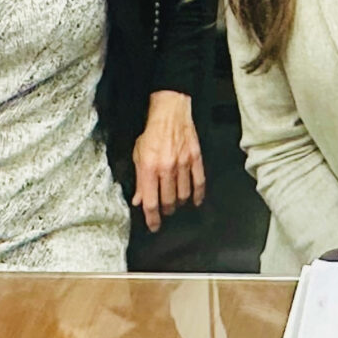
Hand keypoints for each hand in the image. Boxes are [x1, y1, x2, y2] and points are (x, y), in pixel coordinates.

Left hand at [131, 90, 204, 231]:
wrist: (170, 111)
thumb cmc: (152, 131)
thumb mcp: (137, 154)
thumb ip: (139, 179)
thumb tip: (139, 199)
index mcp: (149, 167)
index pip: (151, 202)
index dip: (152, 218)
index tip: (153, 226)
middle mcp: (166, 168)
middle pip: (168, 201)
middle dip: (165, 210)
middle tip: (164, 211)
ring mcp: (183, 164)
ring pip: (184, 195)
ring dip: (179, 203)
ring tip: (176, 204)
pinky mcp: (195, 158)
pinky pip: (199, 182)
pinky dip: (198, 194)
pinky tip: (196, 201)